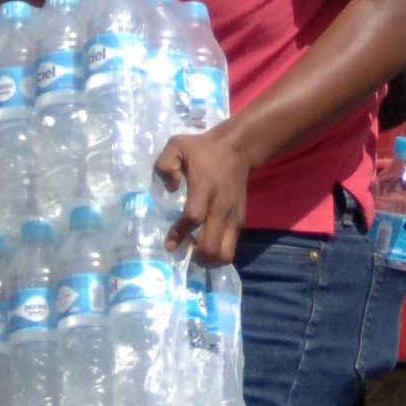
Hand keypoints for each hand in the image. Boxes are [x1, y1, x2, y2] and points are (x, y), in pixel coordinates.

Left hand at [154, 124, 252, 265]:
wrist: (238, 149)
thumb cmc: (203, 150)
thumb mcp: (177, 145)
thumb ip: (165, 164)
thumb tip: (170, 188)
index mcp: (204, 187)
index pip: (194, 217)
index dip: (180, 233)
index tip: (170, 244)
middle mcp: (221, 206)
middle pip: (211, 245)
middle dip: (195, 256)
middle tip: (183, 251)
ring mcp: (233, 216)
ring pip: (224, 254)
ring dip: (208, 260)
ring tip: (195, 254)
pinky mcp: (240, 221)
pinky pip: (230, 248)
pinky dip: (217, 254)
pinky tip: (205, 246)